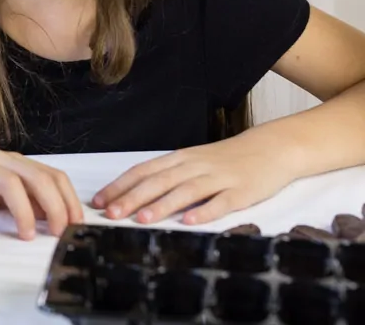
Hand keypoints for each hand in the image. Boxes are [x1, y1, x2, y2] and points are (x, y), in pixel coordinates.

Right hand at [0, 140, 85, 239]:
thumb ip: (18, 198)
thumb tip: (49, 216)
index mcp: (11, 162)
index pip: (52, 175)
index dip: (68, 200)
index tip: (76, 225)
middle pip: (37, 177)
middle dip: (55, 206)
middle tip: (58, 232)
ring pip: (9, 182)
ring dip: (23, 211)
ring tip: (26, 235)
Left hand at [92, 137, 296, 225]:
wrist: (272, 147)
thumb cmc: (227, 159)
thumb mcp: (193, 162)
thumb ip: (168, 176)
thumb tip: (134, 194)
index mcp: (179, 159)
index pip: (143, 171)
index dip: (120, 185)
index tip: (99, 200)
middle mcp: (195, 166)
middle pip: (159, 181)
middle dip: (132, 198)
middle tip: (110, 213)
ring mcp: (219, 178)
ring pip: (185, 191)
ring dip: (162, 205)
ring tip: (142, 219)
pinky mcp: (242, 191)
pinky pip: (221, 202)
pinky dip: (205, 212)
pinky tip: (190, 222)